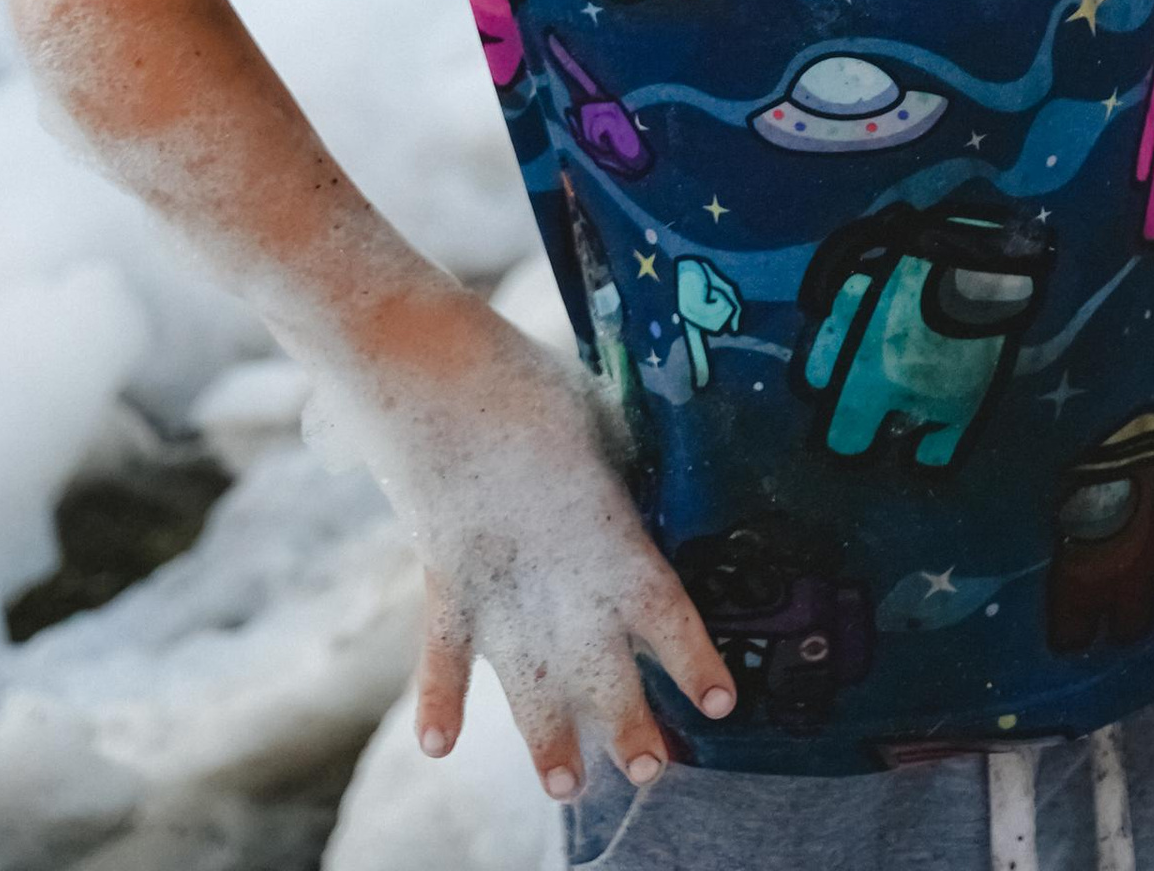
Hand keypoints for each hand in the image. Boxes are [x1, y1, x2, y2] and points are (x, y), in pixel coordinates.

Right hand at [351, 295, 734, 800]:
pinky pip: (442, 650)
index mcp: (604, 528)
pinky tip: (440, 746)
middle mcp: (554, 572)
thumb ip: (622, 474)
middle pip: (601, 665)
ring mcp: (496, 583)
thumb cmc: (530, 381)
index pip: (663, 608)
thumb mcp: (600, 421)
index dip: (693, 658)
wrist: (432, 365)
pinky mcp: (444, 577)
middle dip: (628, 722)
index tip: (721, 702)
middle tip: (653, 772)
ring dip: (548, 734)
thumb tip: (650, 495)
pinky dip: (440, 696)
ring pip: (530, 678)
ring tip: (567, 787)